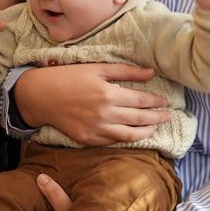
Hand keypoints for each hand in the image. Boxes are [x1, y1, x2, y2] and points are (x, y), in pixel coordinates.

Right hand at [13, 63, 166, 145]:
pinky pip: (112, 141)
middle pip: (139, 119)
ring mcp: (96, 129)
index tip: (165, 101)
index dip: (156, 102)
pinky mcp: (87, 139)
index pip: (141, 101)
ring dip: (146, 132)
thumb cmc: (68, 77)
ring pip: (129, 135)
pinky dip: (126, 139)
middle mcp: (104, 114)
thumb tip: (151, 72)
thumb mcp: (96, 68)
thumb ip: (125, 71)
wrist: (40, 96)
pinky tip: (132, 133)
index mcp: (108, 94)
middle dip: (157, 118)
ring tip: (155, 127)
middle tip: (169, 116)